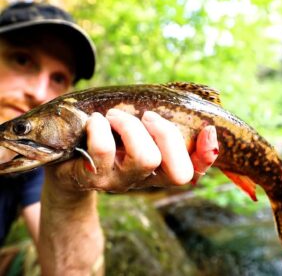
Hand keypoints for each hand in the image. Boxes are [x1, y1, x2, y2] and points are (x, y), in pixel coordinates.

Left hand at [47, 109, 218, 191]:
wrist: (67, 162)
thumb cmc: (108, 138)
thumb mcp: (134, 129)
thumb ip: (153, 122)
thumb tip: (172, 106)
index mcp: (158, 169)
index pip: (193, 173)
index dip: (206, 156)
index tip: (207, 130)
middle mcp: (144, 180)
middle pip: (178, 172)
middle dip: (167, 135)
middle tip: (147, 116)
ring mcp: (120, 182)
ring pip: (146, 158)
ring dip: (131, 125)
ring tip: (114, 116)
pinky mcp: (94, 178)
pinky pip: (104, 150)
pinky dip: (101, 127)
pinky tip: (95, 121)